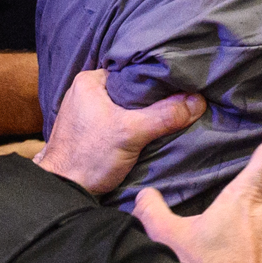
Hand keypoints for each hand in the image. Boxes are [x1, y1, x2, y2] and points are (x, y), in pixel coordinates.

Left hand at [40, 68, 206, 196]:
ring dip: (142, 114)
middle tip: (177, 102)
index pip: (132, 70)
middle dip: (152, 98)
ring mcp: (86, 112)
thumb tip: (198, 100)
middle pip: (130, 89)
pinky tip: (146, 131)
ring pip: (124, 106)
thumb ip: (164, 116)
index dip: (156, 79)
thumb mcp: (131, 133)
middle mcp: (85, 91)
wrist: (63, 191)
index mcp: (89, 81)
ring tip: (166, 116)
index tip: (179, 85)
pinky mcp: (90, 131)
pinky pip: (118, 120)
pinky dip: (132, 125)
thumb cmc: (89, 158)